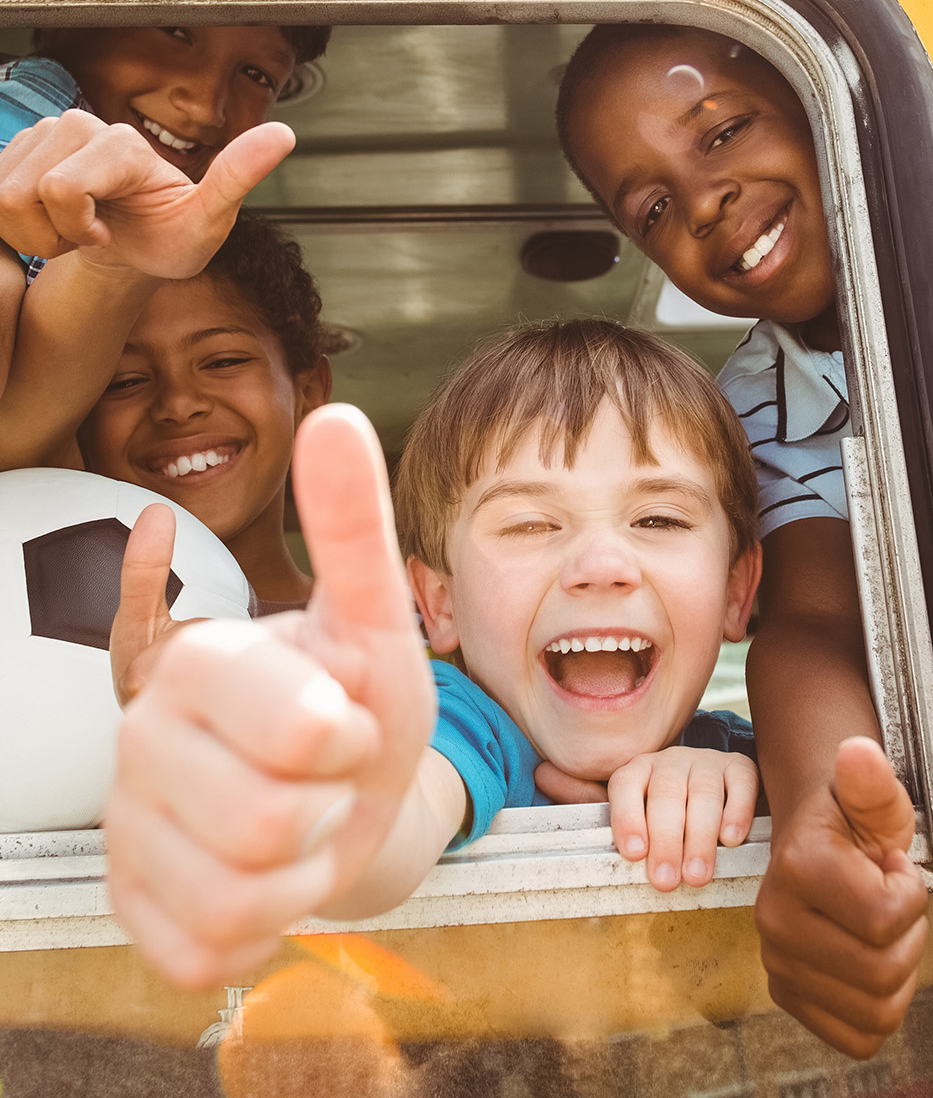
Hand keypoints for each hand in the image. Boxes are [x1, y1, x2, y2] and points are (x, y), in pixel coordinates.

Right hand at [0, 110, 292, 274]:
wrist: (134, 250)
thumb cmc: (170, 240)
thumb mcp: (210, 220)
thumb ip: (239, 175)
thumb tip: (284, 133)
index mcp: (122, 143)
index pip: (62, 189)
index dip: (78, 228)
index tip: (107, 236)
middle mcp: (78, 126)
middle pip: (25, 194)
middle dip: (54, 235)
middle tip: (91, 237)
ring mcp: (40, 135)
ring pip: (1, 197)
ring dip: (34, 233)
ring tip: (74, 231)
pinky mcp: (12, 151)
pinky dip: (14, 226)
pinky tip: (52, 223)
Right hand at [105, 404, 434, 988]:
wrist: (342, 797)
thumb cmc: (360, 703)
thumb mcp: (372, 620)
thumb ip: (351, 525)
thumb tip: (335, 414)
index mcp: (194, 661)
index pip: (300, 731)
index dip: (349, 740)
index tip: (345, 721)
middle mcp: (139, 739)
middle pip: (265, 825)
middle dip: (329, 810)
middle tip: (324, 782)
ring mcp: (127, 827)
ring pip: (237, 898)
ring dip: (304, 873)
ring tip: (301, 828)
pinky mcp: (134, 906)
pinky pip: (209, 951)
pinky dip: (266, 929)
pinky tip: (267, 882)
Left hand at [535, 748, 758, 891]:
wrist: (715, 788)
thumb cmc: (662, 808)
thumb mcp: (626, 807)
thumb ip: (587, 798)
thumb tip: (541, 773)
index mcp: (638, 768)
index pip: (626, 784)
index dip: (627, 817)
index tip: (633, 854)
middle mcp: (671, 760)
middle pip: (667, 793)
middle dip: (666, 839)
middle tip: (667, 881)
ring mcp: (707, 762)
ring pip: (703, 793)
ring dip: (700, 836)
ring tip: (698, 875)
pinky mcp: (741, 768)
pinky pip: (741, 782)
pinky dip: (737, 810)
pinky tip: (732, 839)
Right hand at [754, 736, 928, 1058]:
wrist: (812, 843)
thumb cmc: (848, 822)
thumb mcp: (870, 797)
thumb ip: (871, 780)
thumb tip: (859, 753)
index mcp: (797, 868)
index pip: (886, 918)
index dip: (909, 894)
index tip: (890, 866)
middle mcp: (775, 919)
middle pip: (882, 973)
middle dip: (907, 938)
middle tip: (887, 901)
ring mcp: (778, 961)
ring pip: (876, 1011)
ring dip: (895, 972)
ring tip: (877, 930)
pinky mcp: (787, 994)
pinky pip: (858, 1037)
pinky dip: (876, 1009)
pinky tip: (865, 961)